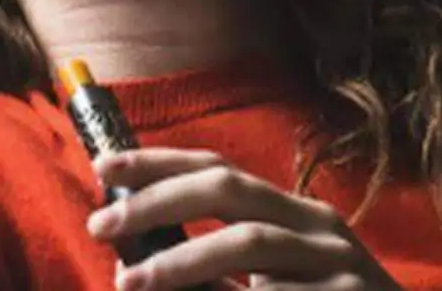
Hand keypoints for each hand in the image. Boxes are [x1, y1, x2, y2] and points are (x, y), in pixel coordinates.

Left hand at [86, 148, 404, 290]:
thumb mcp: (268, 281)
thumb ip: (214, 268)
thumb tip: (132, 262)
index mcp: (292, 213)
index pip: (217, 168)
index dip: (158, 162)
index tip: (102, 168)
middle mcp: (316, 226)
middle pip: (229, 190)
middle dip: (158, 202)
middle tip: (101, 224)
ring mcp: (339, 263)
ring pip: (249, 244)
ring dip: (181, 262)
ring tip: (129, 281)